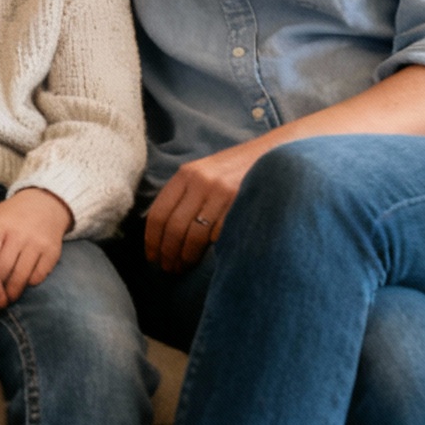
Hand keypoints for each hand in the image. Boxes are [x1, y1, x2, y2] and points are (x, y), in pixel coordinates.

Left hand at [0, 189, 69, 304]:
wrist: (43, 204)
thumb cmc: (9, 217)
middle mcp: (18, 235)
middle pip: (1, 270)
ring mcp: (36, 244)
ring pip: (20, 277)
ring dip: (10, 294)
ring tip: (1, 302)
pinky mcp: (51, 253)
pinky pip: (37, 276)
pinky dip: (27, 285)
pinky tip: (19, 288)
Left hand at [141, 139, 267, 270]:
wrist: (273, 155)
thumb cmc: (234, 170)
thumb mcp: (203, 174)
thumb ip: (184, 196)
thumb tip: (163, 233)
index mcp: (185, 174)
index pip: (158, 213)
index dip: (152, 240)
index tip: (151, 257)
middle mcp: (200, 182)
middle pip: (174, 227)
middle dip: (168, 253)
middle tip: (168, 269)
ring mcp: (221, 193)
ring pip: (195, 235)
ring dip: (187, 257)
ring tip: (183, 268)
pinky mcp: (241, 203)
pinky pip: (220, 235)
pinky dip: (212, 249)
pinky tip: (209, 257)